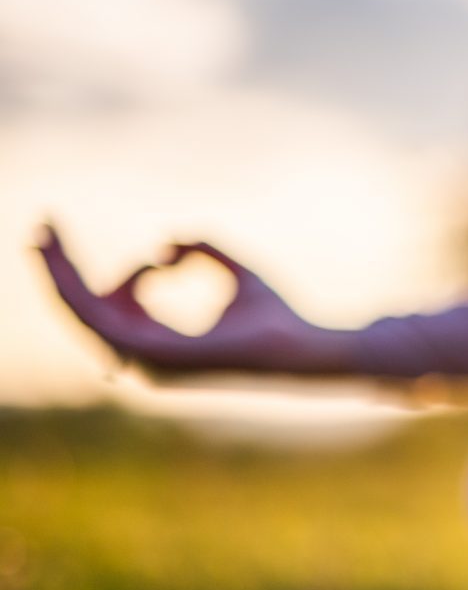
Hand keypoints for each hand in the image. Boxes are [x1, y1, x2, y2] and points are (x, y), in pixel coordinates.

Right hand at [35, 223, 353, 374]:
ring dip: (60, 272)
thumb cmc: (276, 316)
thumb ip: (200, 250)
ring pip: (83, 313)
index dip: (91, 271)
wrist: (303, 345)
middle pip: (85, 312)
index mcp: (160, 345)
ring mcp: (147, 361)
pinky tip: (61, 255)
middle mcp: (147, 358)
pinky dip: (74, 287)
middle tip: (41, 228)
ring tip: (46, 235)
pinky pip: (97, 319)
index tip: (73, 233)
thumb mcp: (235, 270)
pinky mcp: (152, 354)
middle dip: (58, 271)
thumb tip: (167, 243)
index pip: (110, 306)